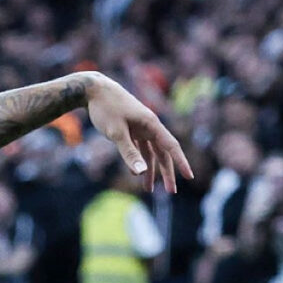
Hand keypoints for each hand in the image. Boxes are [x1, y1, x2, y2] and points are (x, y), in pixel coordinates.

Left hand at [85, 74, 192, 192]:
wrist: (93, 90)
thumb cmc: (106, 109)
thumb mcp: (116, 133)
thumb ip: (128, 153)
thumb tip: (140, 173)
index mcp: (151, 124)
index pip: (171, 146)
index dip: (181, 162)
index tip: (189, 176)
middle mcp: (149, 126)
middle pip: (162, 153)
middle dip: (167, 173)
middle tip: (171, 192)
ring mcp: (139, 127)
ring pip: (149, 152)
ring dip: (150, 170)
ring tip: (148, 189)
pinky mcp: (130, 128)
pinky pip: (138, 148)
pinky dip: (138, 160)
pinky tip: (135, 172)